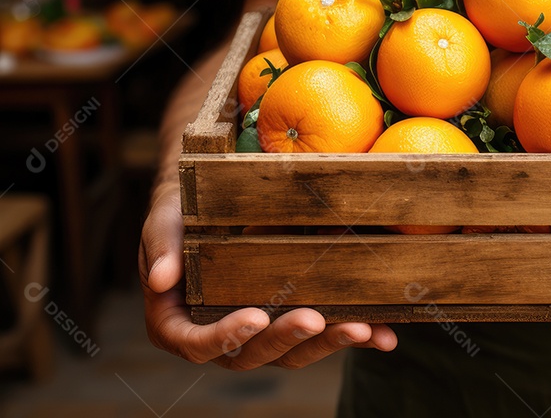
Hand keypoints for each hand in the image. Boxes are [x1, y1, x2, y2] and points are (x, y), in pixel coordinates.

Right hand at [140, 182, 397, 368]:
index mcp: (180, 325)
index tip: (255, 318)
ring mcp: (263, 331)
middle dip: (288, 339)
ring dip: (329, 342)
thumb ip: (161, 247)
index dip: (226, 337)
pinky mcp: (294, 319)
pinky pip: (325, 333)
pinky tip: (384, 335)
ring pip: (294, 351)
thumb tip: (160, 279)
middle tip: (316, 320)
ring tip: (363, 329)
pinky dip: (356, 336)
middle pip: (254, 354)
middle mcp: (223, 336)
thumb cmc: (180, 212)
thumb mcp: (164, 223)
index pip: (198, 345)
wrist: (210, 201)